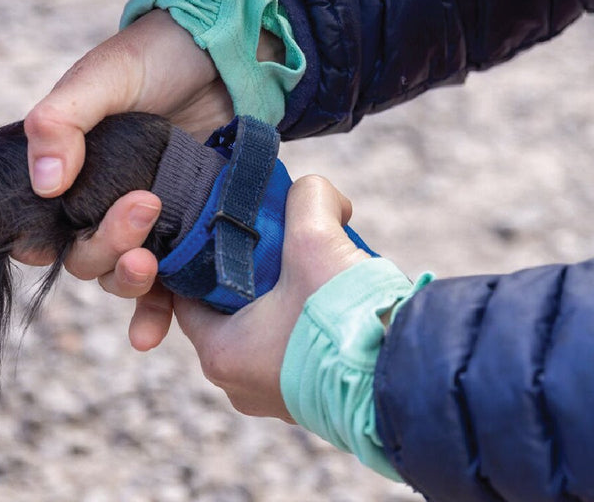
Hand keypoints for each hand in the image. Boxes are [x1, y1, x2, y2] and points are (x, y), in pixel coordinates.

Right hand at [17, 10, 233, 345]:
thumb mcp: (102, 78)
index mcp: (67, 171)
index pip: (37, 227)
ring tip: (150, 263)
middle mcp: (98, 202)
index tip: (51, 238)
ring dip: (130, 283)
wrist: (224, 54)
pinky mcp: (184, 230)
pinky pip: (166, 283)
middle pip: (84, 256)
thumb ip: (63, 121)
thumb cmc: (152, 57)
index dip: (39, 242)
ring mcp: (144, 221)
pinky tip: (151, 336)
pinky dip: (156, 313)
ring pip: (120, 275)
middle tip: (143, 208)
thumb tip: (44, 183)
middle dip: (106, 247)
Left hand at [174, 176, 372, 420]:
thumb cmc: (347, 321)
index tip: (227, 230)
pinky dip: (307, 325)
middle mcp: (239, 384)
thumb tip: (314, 192)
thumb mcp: (317, 240)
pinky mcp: (311, 401)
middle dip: (252, 275)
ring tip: (312, 272)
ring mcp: (275, 398)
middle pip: (229, 312)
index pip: (188, 295)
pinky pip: (295, 352)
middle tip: (278, 246)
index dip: (204, 256)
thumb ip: (307, 199)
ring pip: (265, 331)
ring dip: (284, 300)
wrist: (405, 378)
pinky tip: (333, 302)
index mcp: (221, 354)